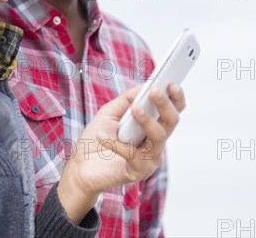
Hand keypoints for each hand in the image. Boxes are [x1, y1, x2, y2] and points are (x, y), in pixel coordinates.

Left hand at [57, 83, 185, 222]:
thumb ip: (128, 99)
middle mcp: (155, 142)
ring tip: (135, 108)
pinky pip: (132, 153)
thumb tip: (145, 85)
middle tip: (155, 91)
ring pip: (159, 137)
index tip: (171, 83)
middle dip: (165, 104)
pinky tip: (101, 135)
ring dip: (147, 120)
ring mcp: (149, 158)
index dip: (176, 97)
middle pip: (172, 121)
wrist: (79, 168)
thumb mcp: (110, 112)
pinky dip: (115, 143)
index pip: (173, 111)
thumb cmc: (96, 139)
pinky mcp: (138, 171)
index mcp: (152, 127)